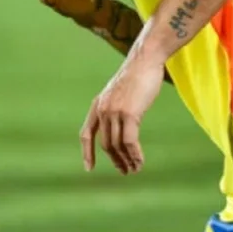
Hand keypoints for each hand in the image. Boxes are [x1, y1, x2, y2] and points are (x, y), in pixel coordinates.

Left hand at [81, 52, 166, 173]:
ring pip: (118, 145)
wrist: (145, 60)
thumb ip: (116, 107)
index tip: (89, 168)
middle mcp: (102, 110)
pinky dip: (135, 155)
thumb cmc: (137, 75)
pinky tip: (140, 161)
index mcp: (97, 105)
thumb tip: (121, 124)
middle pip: (106, 144)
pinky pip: (130, 142)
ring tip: (135, 170)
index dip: (86, 153)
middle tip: (125, 171)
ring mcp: (114, 112)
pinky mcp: (129, 114)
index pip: (86, 134)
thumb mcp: (121, 92)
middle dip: (115, 160)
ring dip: (127, 160)